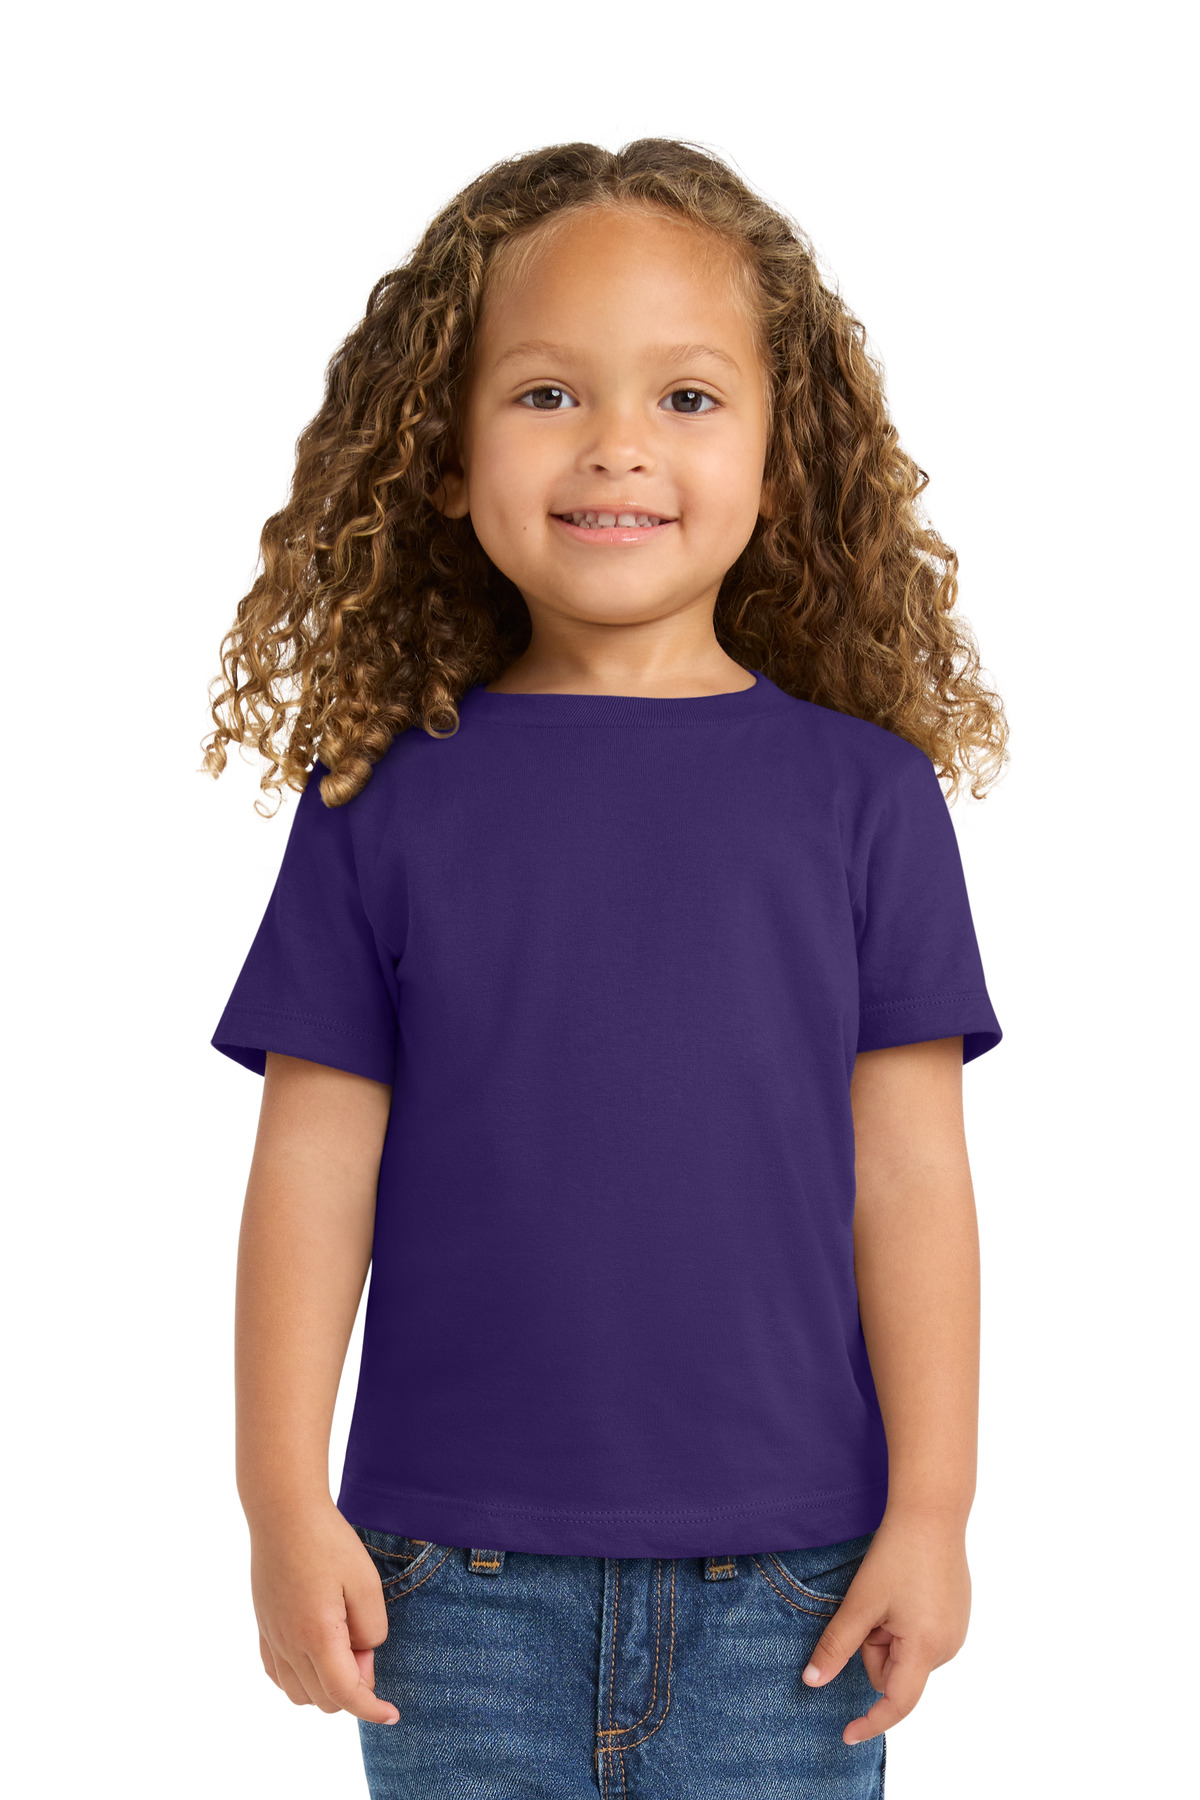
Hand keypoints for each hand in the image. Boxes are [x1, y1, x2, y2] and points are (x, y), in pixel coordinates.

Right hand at [247, 1500, 400, 1725]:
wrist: (283, 1513)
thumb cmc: (328, 1542)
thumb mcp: (366, 1582)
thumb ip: (371, 1630)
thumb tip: (362, 1658)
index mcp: (317, 1635)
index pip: (345, 1694)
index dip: (372, 1710)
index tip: (392, 1714)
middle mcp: (289, 1644)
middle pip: (323, 1700)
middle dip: (353, 1687)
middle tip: (365, 1643)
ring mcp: (271, 1637)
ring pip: (299, 1694)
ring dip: (326, 1687)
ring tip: (344, 1643)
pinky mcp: (263, 1627)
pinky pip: (279, 1675)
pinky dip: (301, 1679)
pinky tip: (317, 1653)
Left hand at [800, 1509, 971, 1743]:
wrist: (932, 1513)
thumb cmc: (896, 1555)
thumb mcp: (861, 1603)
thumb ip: (837, 1647)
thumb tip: (812, 1682)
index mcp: (926, 1649)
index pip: (897, 1703)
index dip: (871, 1722)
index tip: (846, 1734)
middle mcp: (948, 1648)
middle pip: (894, 1671)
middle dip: (875, 1647)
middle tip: (872, 1606)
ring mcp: (956, 1632)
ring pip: (905, 1654)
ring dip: (888, 1634)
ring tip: (891, 1593)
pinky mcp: (956, 1617)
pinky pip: (920, 1638)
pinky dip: (903, 1624)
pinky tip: (905, 1590)